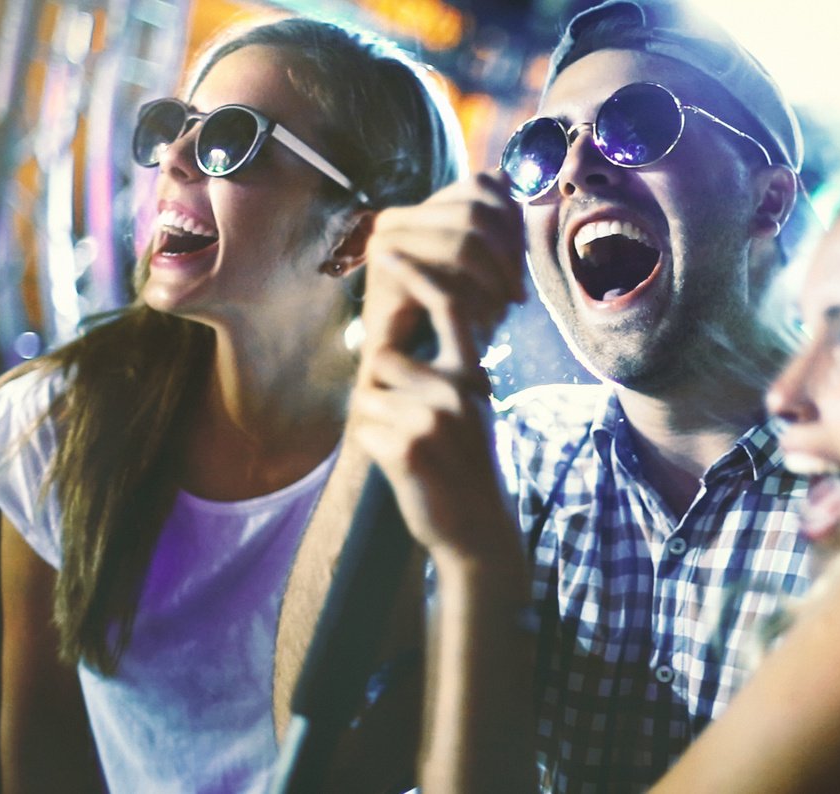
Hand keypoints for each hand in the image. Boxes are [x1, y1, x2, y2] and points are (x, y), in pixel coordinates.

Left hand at [350, 171, 525, 567]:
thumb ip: (440, 374)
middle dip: (379, 387)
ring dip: (374, 421)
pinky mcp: (408, 447)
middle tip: (407, 425)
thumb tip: (385, 342)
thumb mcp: (468, 410)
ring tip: (409, 448)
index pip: (449, 306)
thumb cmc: (463, 465)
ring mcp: (433, 417)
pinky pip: (362, 430)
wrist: (476, 528)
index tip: (391, 250)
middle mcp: (458, 388)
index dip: (419, 274)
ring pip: (366, 394)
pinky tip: (403, 468)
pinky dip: (372, 449)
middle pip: (383, 357)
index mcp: (473, 374)